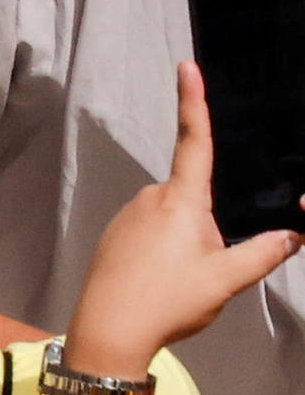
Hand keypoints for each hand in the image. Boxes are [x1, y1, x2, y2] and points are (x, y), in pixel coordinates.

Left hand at [65, 62, 303, 376]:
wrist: (108, 328)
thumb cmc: (167, 299)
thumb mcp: (226, 279)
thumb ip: (263, 253)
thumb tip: (293, 234)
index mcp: (181, 199)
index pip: (194, 140)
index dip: (193, 101)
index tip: (188, 66)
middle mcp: (150, 197)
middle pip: (193, 195)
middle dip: (210, 224)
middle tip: (205, 267)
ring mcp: (129, 215)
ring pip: (174, 218)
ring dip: (187, 242)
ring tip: (181, 281)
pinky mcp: (116, 234)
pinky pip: (152, 232)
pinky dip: (165, 252)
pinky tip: (165, 281)